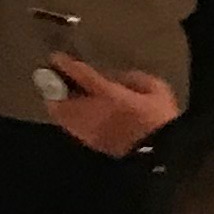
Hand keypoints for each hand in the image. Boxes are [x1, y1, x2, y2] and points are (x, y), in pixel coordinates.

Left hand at [45, 56, 181, 159]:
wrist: (158, 155)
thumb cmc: (159, 121)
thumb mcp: (156, 89)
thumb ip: (136, 80)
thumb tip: (121, 79)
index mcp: (108, 94)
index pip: (81, 76)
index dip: (65, 65)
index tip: (55, 58)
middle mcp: (91, 111)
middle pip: (60, 99)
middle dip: (53, 88)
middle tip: (54, 78)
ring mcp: (88, 130)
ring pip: (62, 115)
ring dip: (58, 104)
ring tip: (61, 96)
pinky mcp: (91, 144)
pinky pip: (72, 127)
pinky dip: (68, 118)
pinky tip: (75, 114)